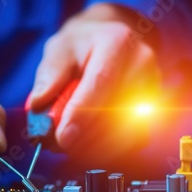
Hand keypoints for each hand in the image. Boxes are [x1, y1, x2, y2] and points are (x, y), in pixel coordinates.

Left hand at [28, 4, 162, 164]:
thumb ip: (49, 75)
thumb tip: (38, 104)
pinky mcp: (153, 109)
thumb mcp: (59, 49)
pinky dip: (109, 150)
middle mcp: (142, 65)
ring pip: (128, 132)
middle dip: (85, 138)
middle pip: (117, 112)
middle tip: (56, 146)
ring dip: (95, 148)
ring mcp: (152, 88)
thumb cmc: (83, 45)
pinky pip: (134, 140)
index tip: (62, 137)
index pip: (101, 82)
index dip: (82, 113)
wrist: (114, 41)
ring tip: (68, 148)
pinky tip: (87, 148)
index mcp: (118, 42)